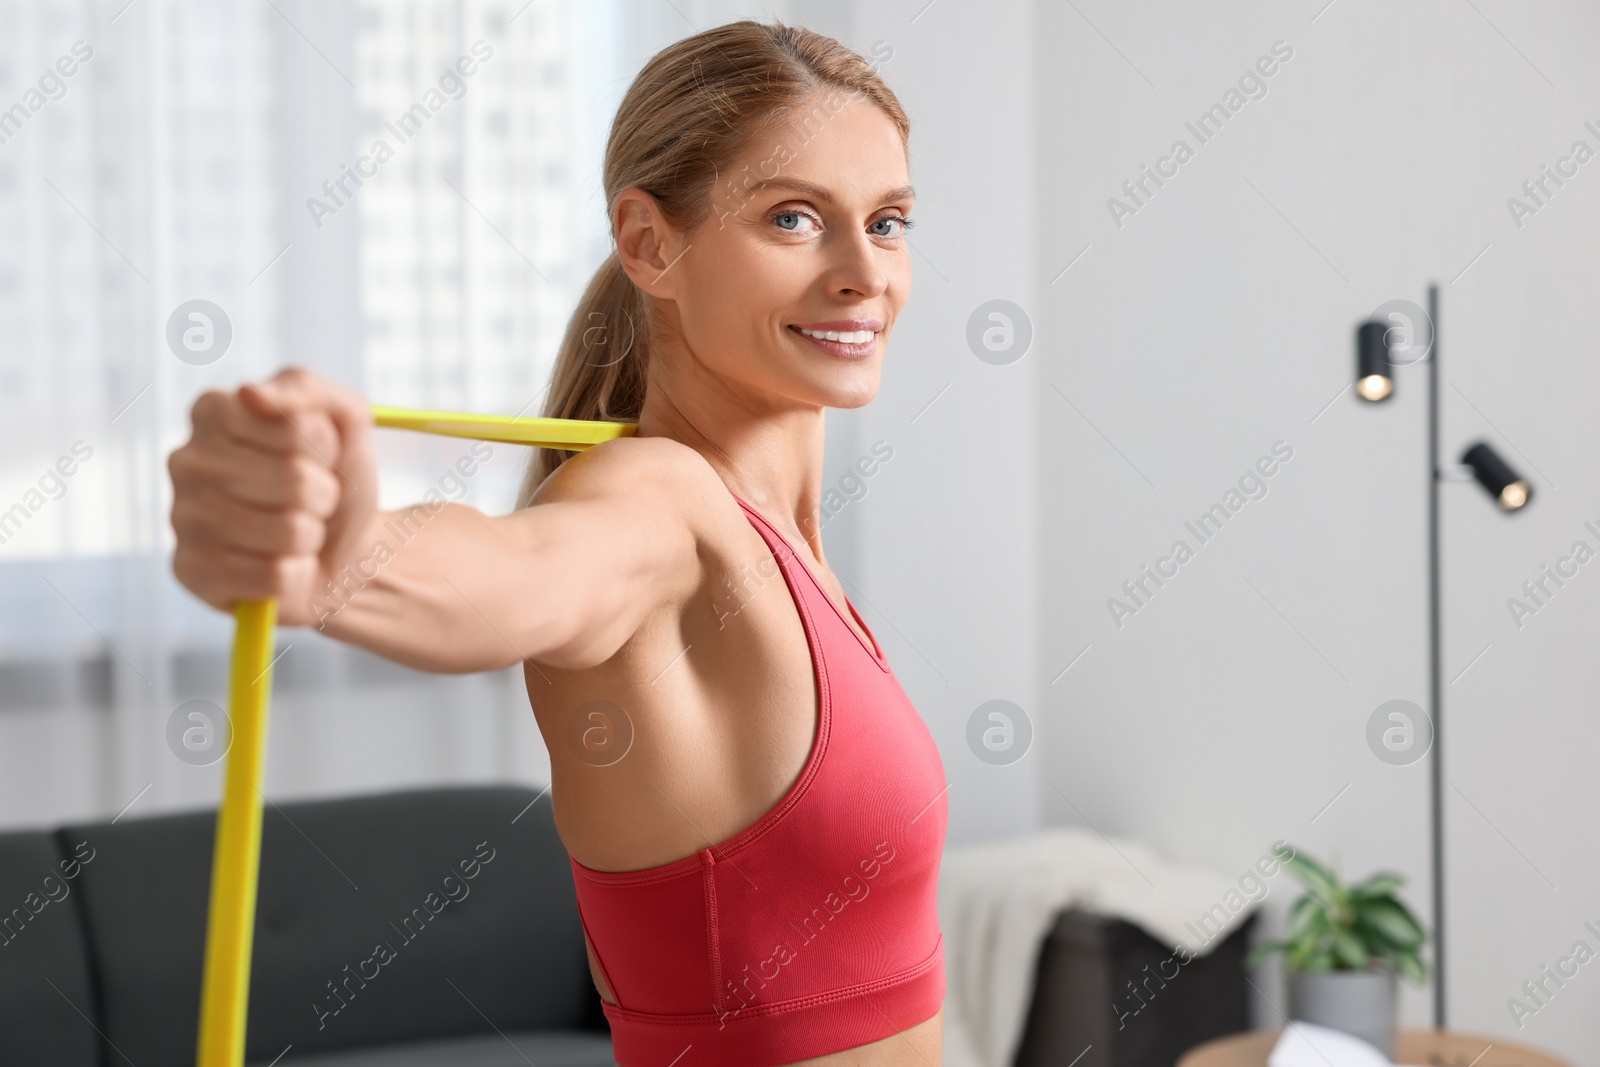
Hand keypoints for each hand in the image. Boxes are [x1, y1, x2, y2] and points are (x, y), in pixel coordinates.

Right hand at [169, 366, 377, 624]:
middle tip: (313, 501)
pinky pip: (273, 577)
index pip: (299, 427)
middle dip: (324, 496)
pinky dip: (296, 575)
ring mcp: (181, 517)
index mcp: (215, 411)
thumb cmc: (335, 478)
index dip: (327, 451)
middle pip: (294, 480)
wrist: (346, 550)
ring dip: (312, 536)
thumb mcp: (343, 420)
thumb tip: (250, 393)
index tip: (320, 457)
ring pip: (288, 531)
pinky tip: (279, 565)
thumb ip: (305, 390)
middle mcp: (186, 460)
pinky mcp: (189, 571)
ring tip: (298, 533)